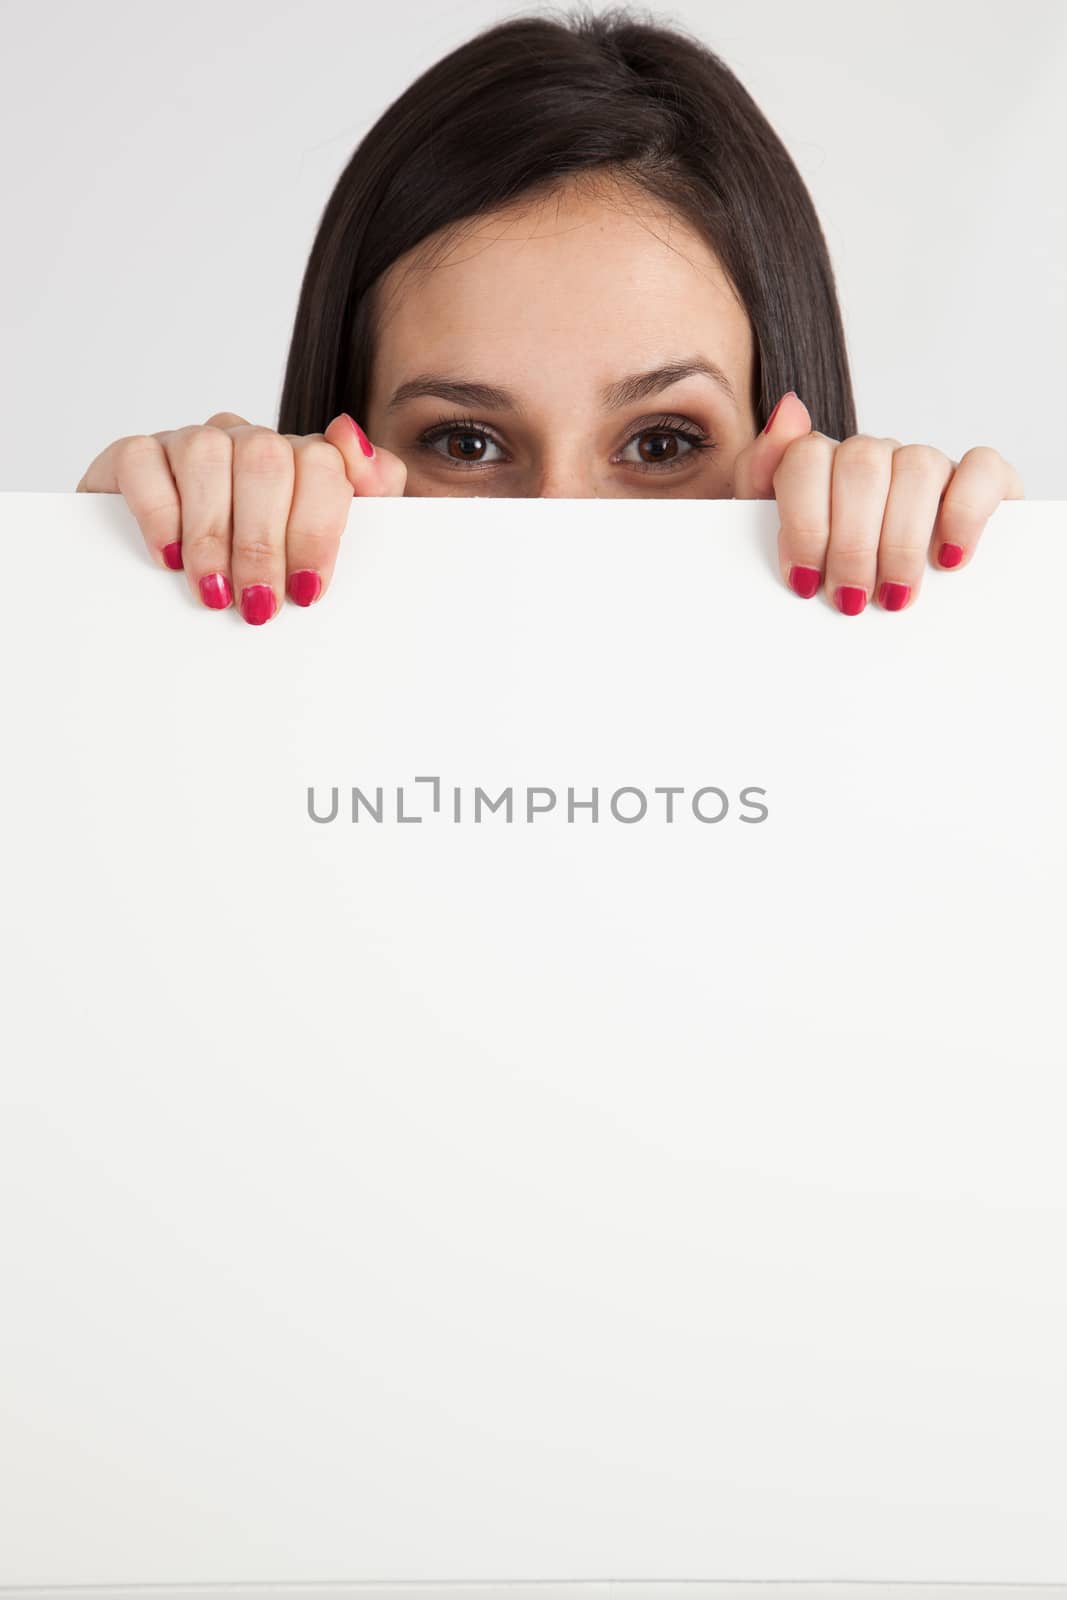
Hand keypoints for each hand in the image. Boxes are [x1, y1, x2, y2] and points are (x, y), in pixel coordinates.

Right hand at [75, 412, 406, 623]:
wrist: (169, 579)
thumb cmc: (265, 569)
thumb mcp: (332, 542)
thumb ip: (373, 488)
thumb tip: (354, 439)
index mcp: (298, 459)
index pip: (321, 464)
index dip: (314, 531)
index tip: (306, 590)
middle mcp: (245, 442)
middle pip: (264, 460)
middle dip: (263, 543)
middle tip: (258, 603)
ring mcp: (189, 444)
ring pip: (205, 454)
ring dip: (212, 533)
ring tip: (215, 591)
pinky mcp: (134, 457)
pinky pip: (143, 461)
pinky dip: (158, 512)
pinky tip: (169, 557)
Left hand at [732, 392, 1024, 612]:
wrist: (891, 606)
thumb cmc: (825, 574)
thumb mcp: (772, 537)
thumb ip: (760, 475)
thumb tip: (789, 409)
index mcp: (822, 464)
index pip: (807, 457)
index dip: (803, 522)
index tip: (804, 580)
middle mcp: (875, 456)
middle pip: (862, 465)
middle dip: (851, 543)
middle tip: (850, 598)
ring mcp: (928, 465)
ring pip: (918, 467)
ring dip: (902, 540)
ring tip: (893, 595)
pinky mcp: (984, 481)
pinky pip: (981, 469)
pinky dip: (965, 513)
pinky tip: (949, 558)